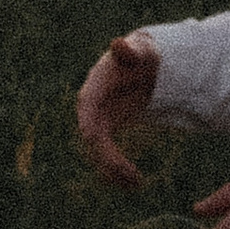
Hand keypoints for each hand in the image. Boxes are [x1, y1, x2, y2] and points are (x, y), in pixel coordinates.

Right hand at [74, 33, 160, 184]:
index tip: (114, 160)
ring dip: (114, 172)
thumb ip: (129, 51)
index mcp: (93, 92)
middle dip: (110, 163)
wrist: (141, 61)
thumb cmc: (139, 54)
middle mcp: (90, 110)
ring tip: (137, 185)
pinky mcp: (107, 130)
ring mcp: (97, 121)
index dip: (98, 142)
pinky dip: (118, 170)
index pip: (88, 121)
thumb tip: (118, 43)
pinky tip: (134, 183)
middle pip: (93, 143)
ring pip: (98, 154)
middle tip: (133, 179)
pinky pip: (107, 155)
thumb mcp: (138, 51)